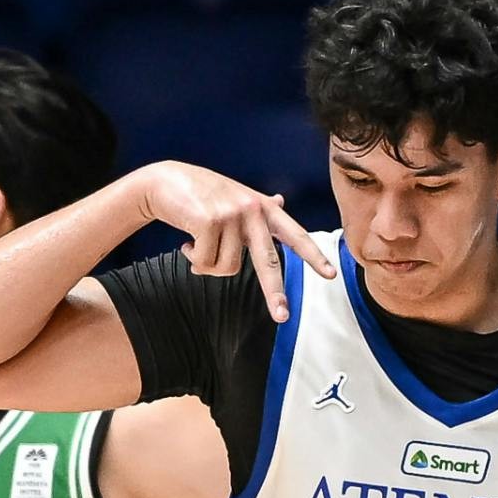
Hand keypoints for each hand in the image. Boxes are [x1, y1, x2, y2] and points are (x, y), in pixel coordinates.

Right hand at [134, 161, 335, 321]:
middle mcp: (252, 210)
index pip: (295, 235)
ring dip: (207, 265)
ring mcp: (231, 215)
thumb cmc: (201, 192)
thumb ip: (260, 205)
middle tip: (282, 317)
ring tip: (196, 246)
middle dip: (274, 293)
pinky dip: (193, 259)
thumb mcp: (235, 196)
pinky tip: (185, 243)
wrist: (166, 180)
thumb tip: (281, 201)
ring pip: (225, 268)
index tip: (331, 275)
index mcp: (264, 208)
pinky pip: (204, 262)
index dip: (313, 256)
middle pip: (268, 262)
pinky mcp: (209, 222)